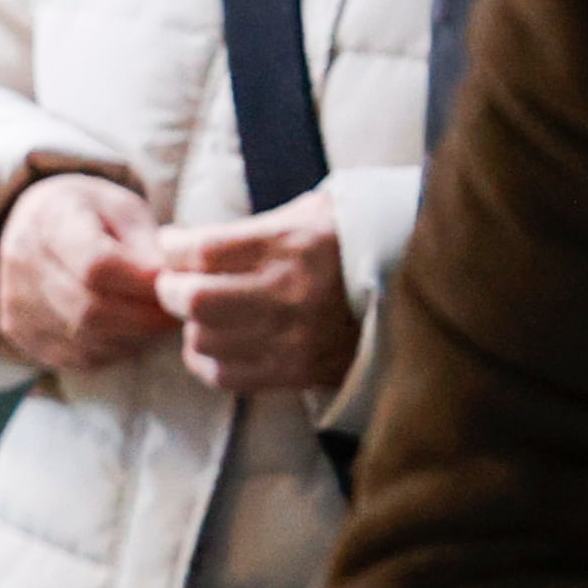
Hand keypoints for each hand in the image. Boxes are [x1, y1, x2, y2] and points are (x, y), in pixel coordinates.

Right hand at [0, 172, 170, 372]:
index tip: (173, 287)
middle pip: (91, 309)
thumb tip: (167, 286)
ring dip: (129, 338)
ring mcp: (15, 300)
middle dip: (142, 318)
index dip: (142, 284)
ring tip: (152, 323)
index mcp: (50, 218)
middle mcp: (21, 260)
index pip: (97, 266)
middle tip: (172, 315)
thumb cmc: (91, 215)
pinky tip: (125, 332)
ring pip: (84, 338)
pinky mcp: (18, 330)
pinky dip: (109, 350)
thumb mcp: (125, 210)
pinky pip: (73, 355)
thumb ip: (146, 244)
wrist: (36, 224)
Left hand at [159, 192, 356, 394]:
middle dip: (171, 290)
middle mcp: (289, 294)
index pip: (203, 250)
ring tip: (202, 313)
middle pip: (194, 300)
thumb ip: (251, 228)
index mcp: (291, 244)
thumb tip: (188, 243)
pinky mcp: (298, 372)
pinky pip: (228, 375)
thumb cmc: (353, 240)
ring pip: (205, 341)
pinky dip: (209, 361)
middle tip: (173, 283)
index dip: (174, 247)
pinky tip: (215, 344)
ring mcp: (293, 339)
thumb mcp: (310, 212)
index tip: (173, 245)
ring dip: (192, 326)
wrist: (417, 288)